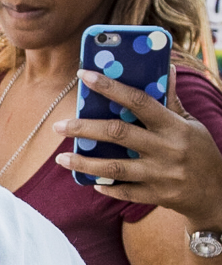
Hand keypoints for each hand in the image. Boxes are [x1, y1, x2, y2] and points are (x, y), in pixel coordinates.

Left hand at [54, 66, 221, 229]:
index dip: (111, 87)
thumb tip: (165, 68)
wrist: (216, 193)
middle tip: (59, 126)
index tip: (85, 76)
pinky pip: (123, 191)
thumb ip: (172, 101)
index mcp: (173, 126)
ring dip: (84, 162)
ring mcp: (159, 175)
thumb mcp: (191, 124)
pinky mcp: (155, 195)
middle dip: (84, 128)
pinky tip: (89, 181)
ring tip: (61, 158)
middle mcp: (165, 149)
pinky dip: (105, 187)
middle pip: (118, 134)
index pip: (139, 101)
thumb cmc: (201, 152)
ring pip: (114, 167)